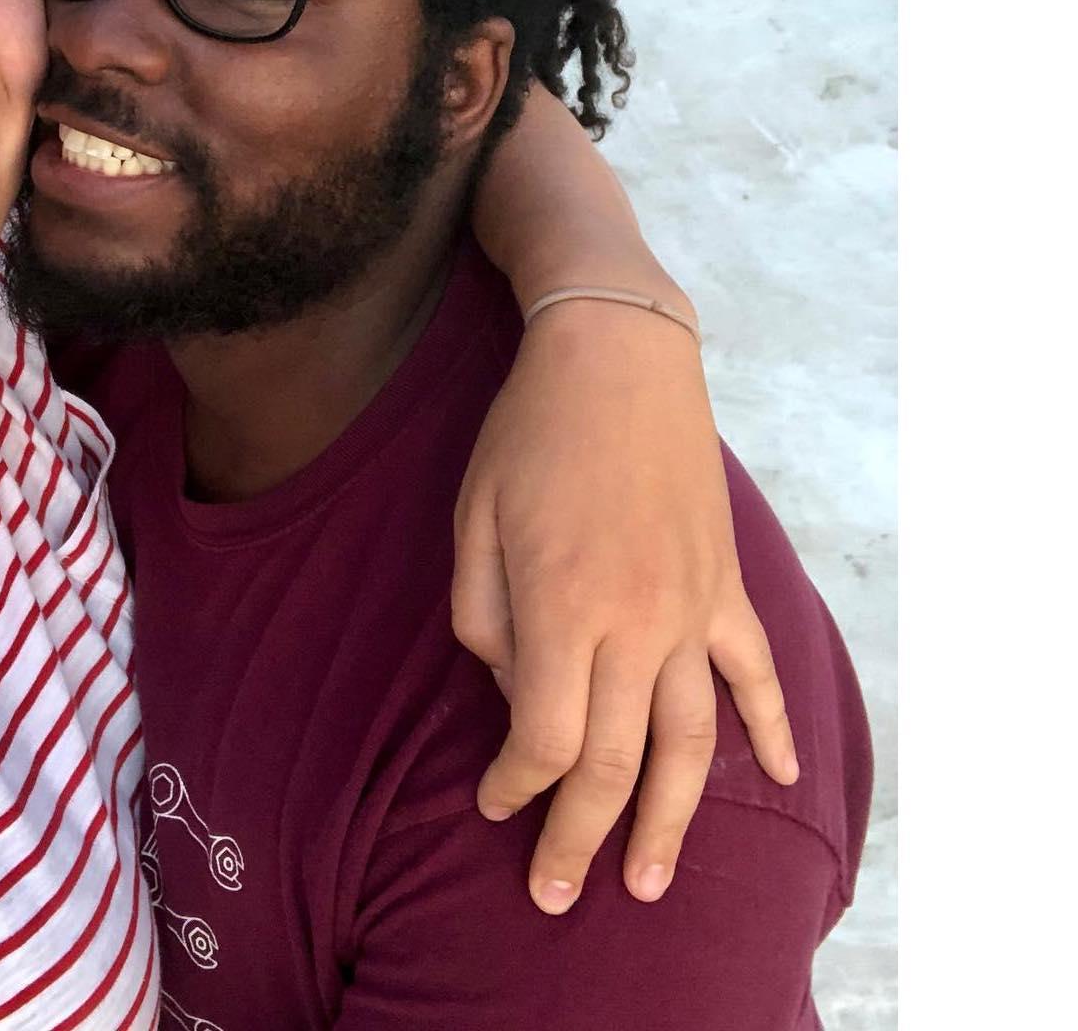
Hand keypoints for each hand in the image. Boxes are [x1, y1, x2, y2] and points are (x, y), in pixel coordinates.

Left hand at [452, 297, 797, 914]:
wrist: (616, 357)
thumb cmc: (526, 434)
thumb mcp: (472, 518)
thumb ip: (484, 618)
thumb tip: (515, 694)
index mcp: (563, 607)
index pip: (544, 739)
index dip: (515, 786)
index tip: (491, 804)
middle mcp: (637, 623)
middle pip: (614, 761)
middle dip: (580, 836)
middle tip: (557, 895)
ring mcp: (692, 608)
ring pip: (692, 742)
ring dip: (670, 818)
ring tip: (648, 880)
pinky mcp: (725, 585)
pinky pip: (756, 671)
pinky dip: (771, 728)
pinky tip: (780, 776)